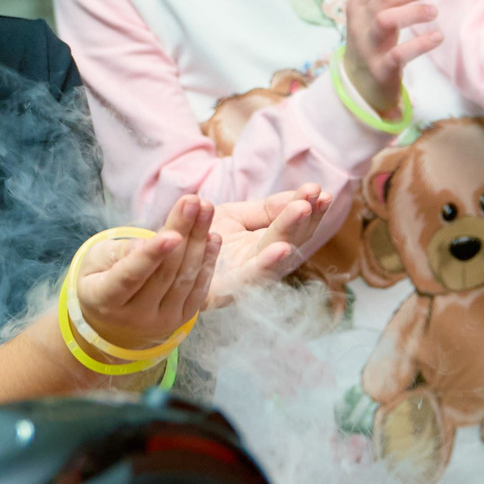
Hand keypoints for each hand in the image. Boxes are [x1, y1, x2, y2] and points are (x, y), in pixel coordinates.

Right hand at [75, 194, 217, 355]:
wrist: (112, 324)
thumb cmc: (99, 281)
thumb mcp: (95, 262)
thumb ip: (119, 252)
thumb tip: (149, 242)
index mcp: (106, 300)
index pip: (131, 276)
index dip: (152, 255)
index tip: (172, 234)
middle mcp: (136, 317)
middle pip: (165, 273)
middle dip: (182, 233)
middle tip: (194, 201)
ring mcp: (162, 321)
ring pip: (185, 279)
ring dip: (200, 242)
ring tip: (206, 210)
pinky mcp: (182, 319)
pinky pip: (199, 289)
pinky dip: (208, 262)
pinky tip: (213, 237)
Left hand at [207, 185, 328, 302]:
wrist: (163, 258)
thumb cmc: (202, 237)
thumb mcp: (236, 216)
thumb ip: (268, 209)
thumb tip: (304, 196)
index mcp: (265, 249)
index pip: (295, 230)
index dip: (310, 213)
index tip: (320, 191)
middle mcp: (259, 268)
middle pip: (288, 245)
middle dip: (301, 221)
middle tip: (312, 198)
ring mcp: (242, 282)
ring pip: (273, 262)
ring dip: (288, 236)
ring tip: (301, 213)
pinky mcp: (222, 293)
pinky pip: (247, 281)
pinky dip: (265, 266)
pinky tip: (280, 249)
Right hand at [340, 0, 440, 115]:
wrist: (359, 84)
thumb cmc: (375, 42)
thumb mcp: (373, 14)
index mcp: (358, 4)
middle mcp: (359, 23)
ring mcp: (367, 46)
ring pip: (385, 19)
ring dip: (414, 11)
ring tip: (433, 12)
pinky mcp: (379, 69)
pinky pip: (398, 54)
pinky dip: (420, 44)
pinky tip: (438, 37)